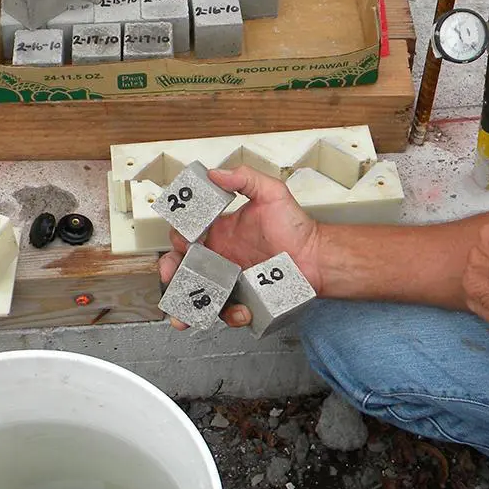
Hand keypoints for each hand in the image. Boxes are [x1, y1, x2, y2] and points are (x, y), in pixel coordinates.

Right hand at [158, 166, 321, 328]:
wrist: (317, 257)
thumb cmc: (296, 227)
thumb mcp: (272, 193)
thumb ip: (245, 178)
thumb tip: (216, 174)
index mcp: (220, 231)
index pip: (187, 233)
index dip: (178, 237)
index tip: (182, 240)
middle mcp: (220, 256)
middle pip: (184, 266)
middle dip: (171, 273)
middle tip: (171, 276)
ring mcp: (230, 279)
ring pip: (198, 293)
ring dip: (187, 303)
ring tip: (185, 312)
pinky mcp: (243, 299)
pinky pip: (227, 311)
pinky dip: (229, 314)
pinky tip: (241, 310)